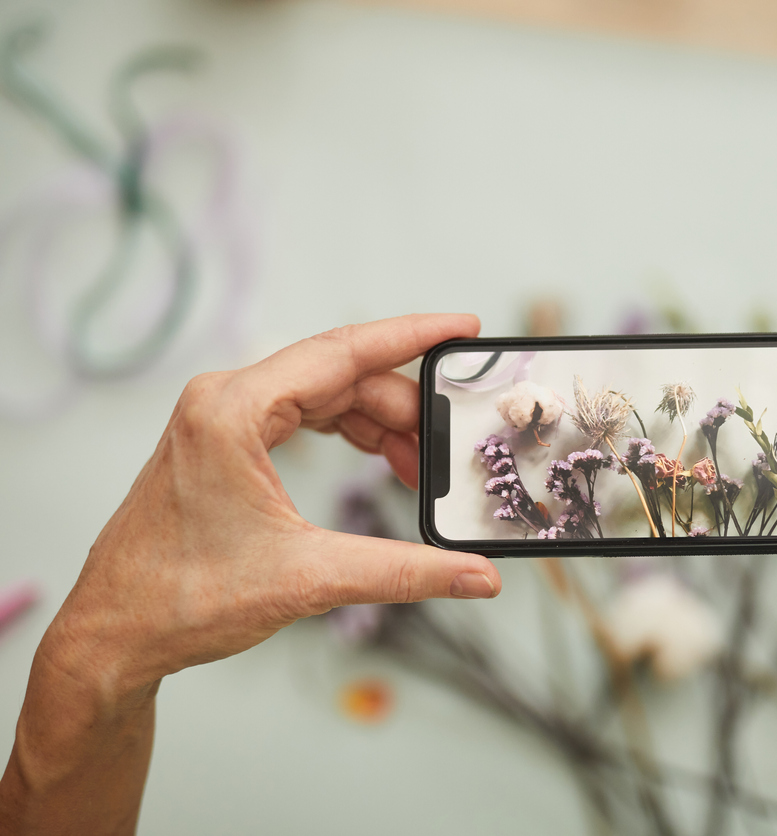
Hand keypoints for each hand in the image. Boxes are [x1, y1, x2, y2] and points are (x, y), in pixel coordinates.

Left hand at [1, 314, 501, 833]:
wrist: (114, 634)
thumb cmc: (179, 598)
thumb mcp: (309, 579)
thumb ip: (405, 571)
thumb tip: (475, 574)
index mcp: (233, 410)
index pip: (343, 351)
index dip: (413, 336)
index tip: (462, 328)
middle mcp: (224, 401)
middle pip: (343, 376)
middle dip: (406, 408)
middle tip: (452, 442)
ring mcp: (222, 419)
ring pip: (327, 396)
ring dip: (380, 427)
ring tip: (421, 469)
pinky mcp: (225, 442)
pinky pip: (305, 417)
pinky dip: (351, 437)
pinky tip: (381, 463)